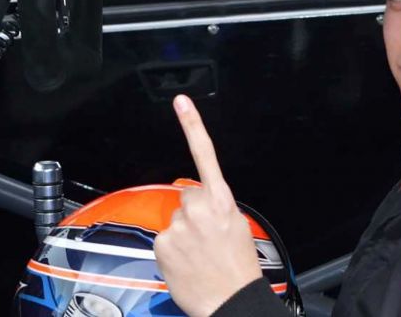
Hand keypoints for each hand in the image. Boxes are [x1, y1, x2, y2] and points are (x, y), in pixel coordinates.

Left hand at [154, 95, 262, 316]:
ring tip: (199, 254)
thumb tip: (201, 203)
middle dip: (193, 212)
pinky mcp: (162, 243)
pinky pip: (164, 239)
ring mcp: (178, 225)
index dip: (192, 126)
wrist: (230, 300)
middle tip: (207, 237)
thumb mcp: (238, 227)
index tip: (181, 103)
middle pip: (186, 196)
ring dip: (183, 233)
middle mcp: (198, 208)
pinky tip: (187, 262)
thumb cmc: (238, 268)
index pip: (205, 155)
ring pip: (175, 220)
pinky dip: (173, 250)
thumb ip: (218, 207)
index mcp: (222, 201)